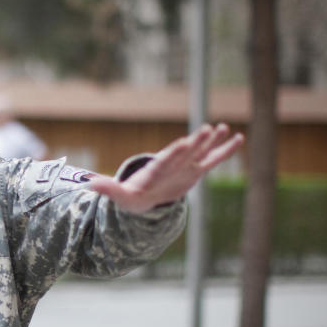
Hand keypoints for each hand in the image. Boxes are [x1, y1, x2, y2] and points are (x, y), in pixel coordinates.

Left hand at [87, 123, 243, 213]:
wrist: (143, 197)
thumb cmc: (131, 196)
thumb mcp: (119, 196)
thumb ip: (107, 188)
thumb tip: (87, 184)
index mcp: (156, 170)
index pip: (166, 160)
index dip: (175, 153)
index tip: (184, 143)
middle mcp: (172, 164)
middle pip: (185, 153)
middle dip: (196, 143)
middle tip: (208, 129)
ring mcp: (185, 166)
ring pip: (201, 153)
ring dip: (212, 142)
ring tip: (224, 128)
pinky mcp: (195, 172)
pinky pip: (213, 161)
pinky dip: (225, 151)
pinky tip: (239, 139)